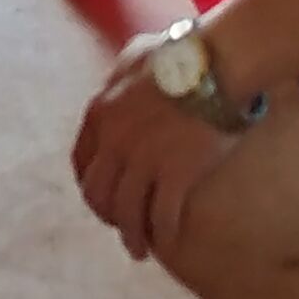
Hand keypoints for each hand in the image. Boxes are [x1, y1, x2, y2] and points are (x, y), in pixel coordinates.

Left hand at [70, 38, 239, 261]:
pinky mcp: (174, 175)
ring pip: (126, 212)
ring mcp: (142, 161)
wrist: (216, 63)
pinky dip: (162, 233)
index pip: (82, 160)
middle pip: (98, 192)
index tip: (102, 194)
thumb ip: (120, 75)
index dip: (90, 182)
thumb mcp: (135, 54)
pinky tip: (168, 239)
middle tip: (119, 226)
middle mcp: (114, 142)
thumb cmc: (181, 50)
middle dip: (106, 214)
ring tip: (140, 249)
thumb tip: (117, 84)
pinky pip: (161, 216)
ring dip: (131, 235)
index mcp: (101, 112)